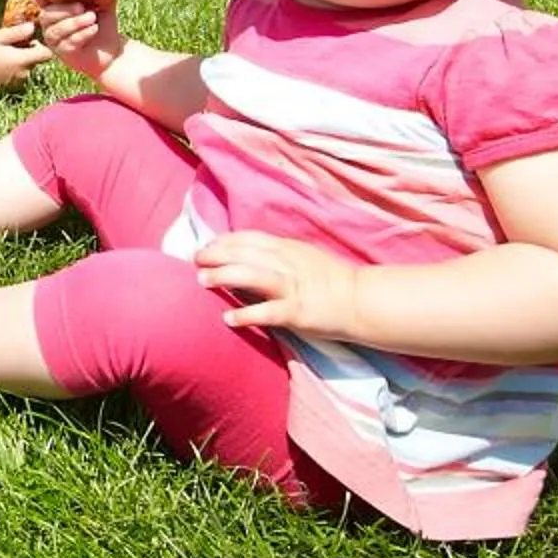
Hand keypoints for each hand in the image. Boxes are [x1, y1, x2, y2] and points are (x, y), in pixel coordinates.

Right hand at [0, 20, 51, 88]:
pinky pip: (18, 77)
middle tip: (10, 46)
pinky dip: (13, 70)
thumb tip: (33, 27)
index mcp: (21, 60)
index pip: (46, 55)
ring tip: (2, 55)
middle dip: (28, 53)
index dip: (40, 47)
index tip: (28, 41)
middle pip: (36, 62)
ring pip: (27, 69)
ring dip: (21, 62)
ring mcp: (16, 82)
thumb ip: (18, 32)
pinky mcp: (9, 87)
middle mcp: (22, 74)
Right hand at [34, 1, 121, 80]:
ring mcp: (56, 42)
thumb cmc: (103, 26)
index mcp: (57, 11)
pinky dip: (82, 34)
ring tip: (92, 18)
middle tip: (81, 7)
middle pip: (46, 15)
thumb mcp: (101, 6)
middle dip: (63, 10)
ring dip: (75, 22)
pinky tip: (94, 29)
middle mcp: (51, 26)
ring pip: (56, 30)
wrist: (113, 51)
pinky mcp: (65, 54)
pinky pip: (69, 42)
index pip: (43, 1)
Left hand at [196, 232, 363, 339]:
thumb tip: (243, 257)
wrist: (362, 301)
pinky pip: (268, 312)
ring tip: (202, 282)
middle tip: (195, 261)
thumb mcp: (302, 257)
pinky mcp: (298, 312)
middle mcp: (288, 263)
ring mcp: (293, 288)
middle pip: (244, 253)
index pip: (248, 238)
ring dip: (223, 277)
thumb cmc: (330, 280)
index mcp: (288, 248)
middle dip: (215, 255)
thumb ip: (276, 254)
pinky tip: (228, 319)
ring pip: (252, 276)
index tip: (206, 246)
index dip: (223, 240)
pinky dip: (246, 315)